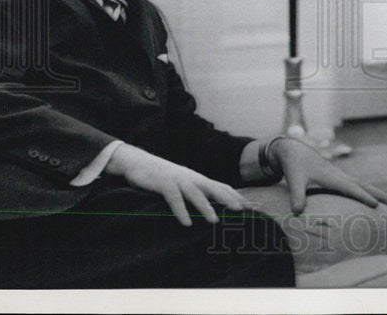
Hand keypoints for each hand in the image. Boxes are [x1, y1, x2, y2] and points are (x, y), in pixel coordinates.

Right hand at [105, 143, 246, 225]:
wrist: (138, 162)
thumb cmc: (162, 176)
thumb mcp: (181, 183)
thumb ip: (194, 191)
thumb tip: (209, 206)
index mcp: (197, 179)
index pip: (220, 186)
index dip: (234, 195)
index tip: (248, 206)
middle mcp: (191, 178)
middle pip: (213, 187)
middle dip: (228, 198)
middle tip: (240, 210)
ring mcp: (177, 179)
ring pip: (195, 193)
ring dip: (206, 207)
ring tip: (214, 221)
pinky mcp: (163, 183)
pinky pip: (174, 198)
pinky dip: (181, 210)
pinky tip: (186, 223)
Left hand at [266, 137, 386, 214]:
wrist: (294, 151)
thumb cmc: (294, 166)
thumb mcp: (294, 181)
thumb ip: (296, 196)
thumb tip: (297, 213)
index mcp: (332, 177)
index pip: (351, 189)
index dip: (363, 197)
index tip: (376, 205)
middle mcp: (340, 176)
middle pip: (364, 186)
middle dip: (379, 194)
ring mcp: (340, 176)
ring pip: (362, 185)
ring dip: (376, 193)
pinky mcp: (337, 178)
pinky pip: (356, 186)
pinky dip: (366, 191)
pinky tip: (370, 199)